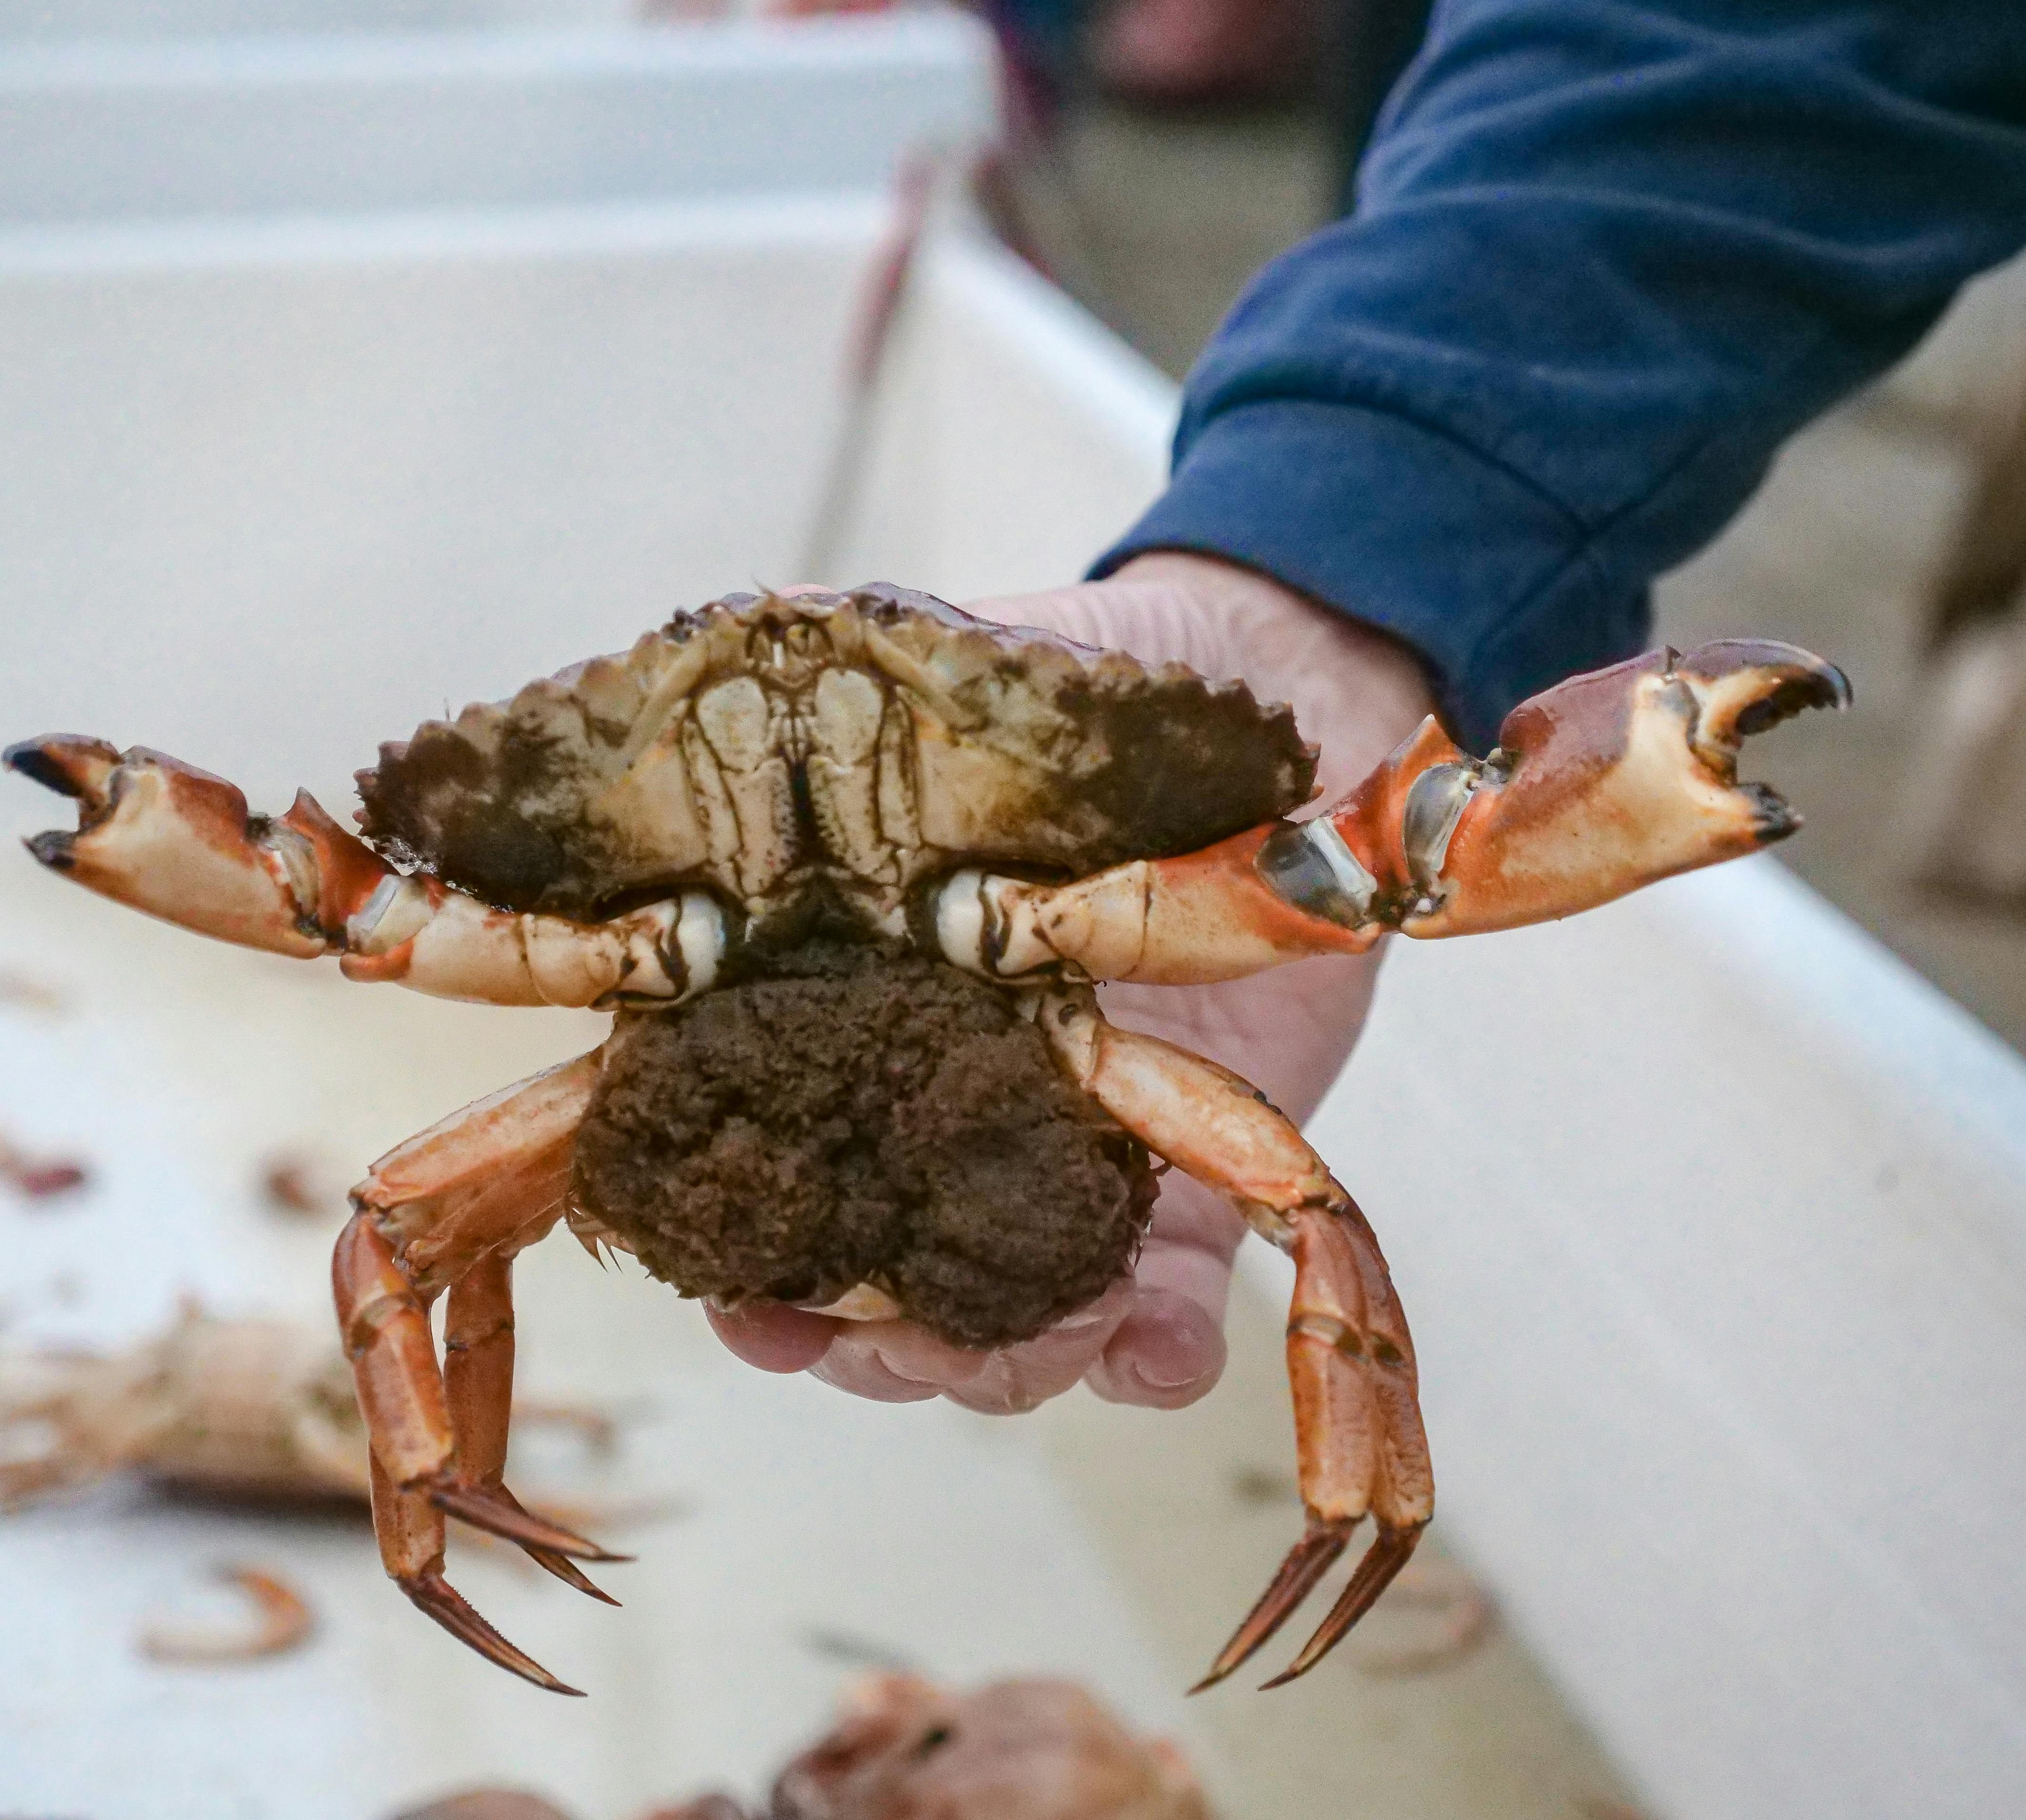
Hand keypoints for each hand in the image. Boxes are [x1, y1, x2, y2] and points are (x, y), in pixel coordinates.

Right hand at [706, 552, 1435, 1412]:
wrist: (1295, 703)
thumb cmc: (1111, 676)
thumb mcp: (970, 669)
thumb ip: (852, 694)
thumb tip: (748, 664)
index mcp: (851, 993)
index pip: (754, 1142)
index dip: (730, 1237)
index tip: (737, 1292)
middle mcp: (937, 1088)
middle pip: (868, 1269)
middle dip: (862, 1338)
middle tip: (877, 1342)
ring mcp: (1061, 1142)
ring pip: (1000, 1312)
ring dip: (997, 1361)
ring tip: (1019, 1351)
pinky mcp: (1184, 1170)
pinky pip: (1158, 1298)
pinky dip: (1151, 1354)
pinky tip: (1155, 1357)